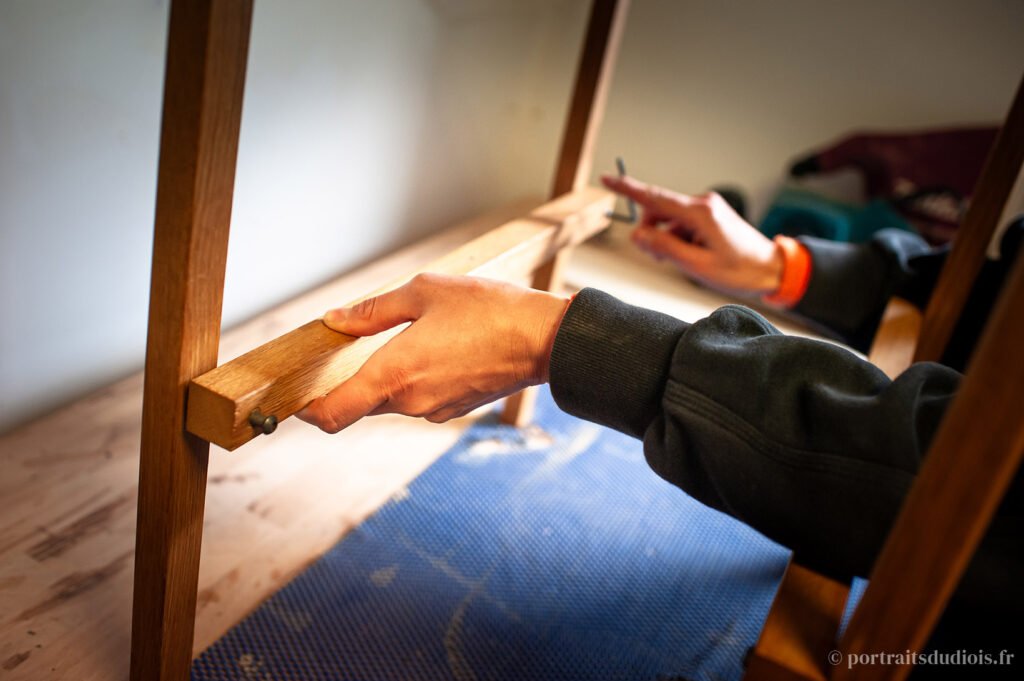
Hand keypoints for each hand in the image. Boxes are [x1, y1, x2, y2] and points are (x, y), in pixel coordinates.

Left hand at [297, 274, 568, 432]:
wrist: (544, 339)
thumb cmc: (486, 310)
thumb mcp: (423, 293)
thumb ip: (373, 311)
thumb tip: (335, 321)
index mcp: (393, 374)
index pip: (332, 414)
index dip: (308, 411)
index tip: (298, 398)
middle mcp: (409, 402)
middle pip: (360, 403)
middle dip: (352, 380)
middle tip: (352, 345)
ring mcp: (434, 410)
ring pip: (391, 400)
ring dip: (388, 377)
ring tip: (409, 337)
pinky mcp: (454, 409)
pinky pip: (419, 399)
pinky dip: (415, 380)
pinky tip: (437, 348)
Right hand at [601, 174, 782, 295]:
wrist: (773, 269)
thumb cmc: (740, 271)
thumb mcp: (697, 266)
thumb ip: (664, 248)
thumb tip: (637, 234)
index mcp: (699, 213)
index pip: (654, 197)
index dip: (627, 189)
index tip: (606, 179)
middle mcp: (702, 204)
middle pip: (658, 211)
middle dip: (650, 233)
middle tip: (658, 259)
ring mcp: (707, 208)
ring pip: (669, 220)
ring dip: (665, 239)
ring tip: (682, 261)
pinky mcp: (710, 216)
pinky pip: (682, 224)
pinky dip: (678, 239)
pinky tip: (692, 256)